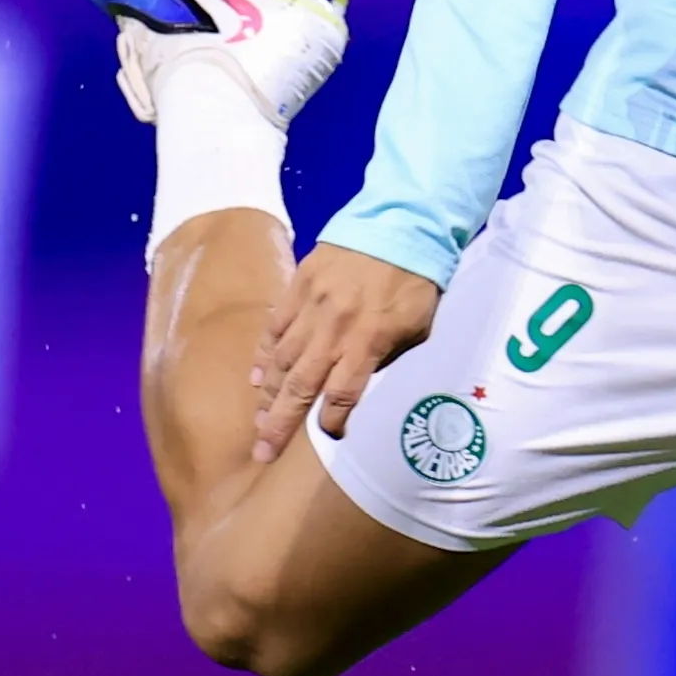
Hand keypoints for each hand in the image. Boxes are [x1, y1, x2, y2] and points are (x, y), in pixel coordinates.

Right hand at [253, 244, 442, 465]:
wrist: (400, 223)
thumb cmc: (416, 281)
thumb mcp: (418, 326)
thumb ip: (388, 358)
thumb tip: (361, 385)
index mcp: (369, 340)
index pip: (343, 393)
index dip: (333, 420)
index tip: (329, 436)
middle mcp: (335, 328)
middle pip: (302, 385)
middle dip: (280, 423)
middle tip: (263, 452)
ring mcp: (312, 306)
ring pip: (282, 359)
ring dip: (270, 394)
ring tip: (259, 421)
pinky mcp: (298, 286)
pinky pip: (274, 327)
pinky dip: (264, 354)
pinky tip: (257, 378)